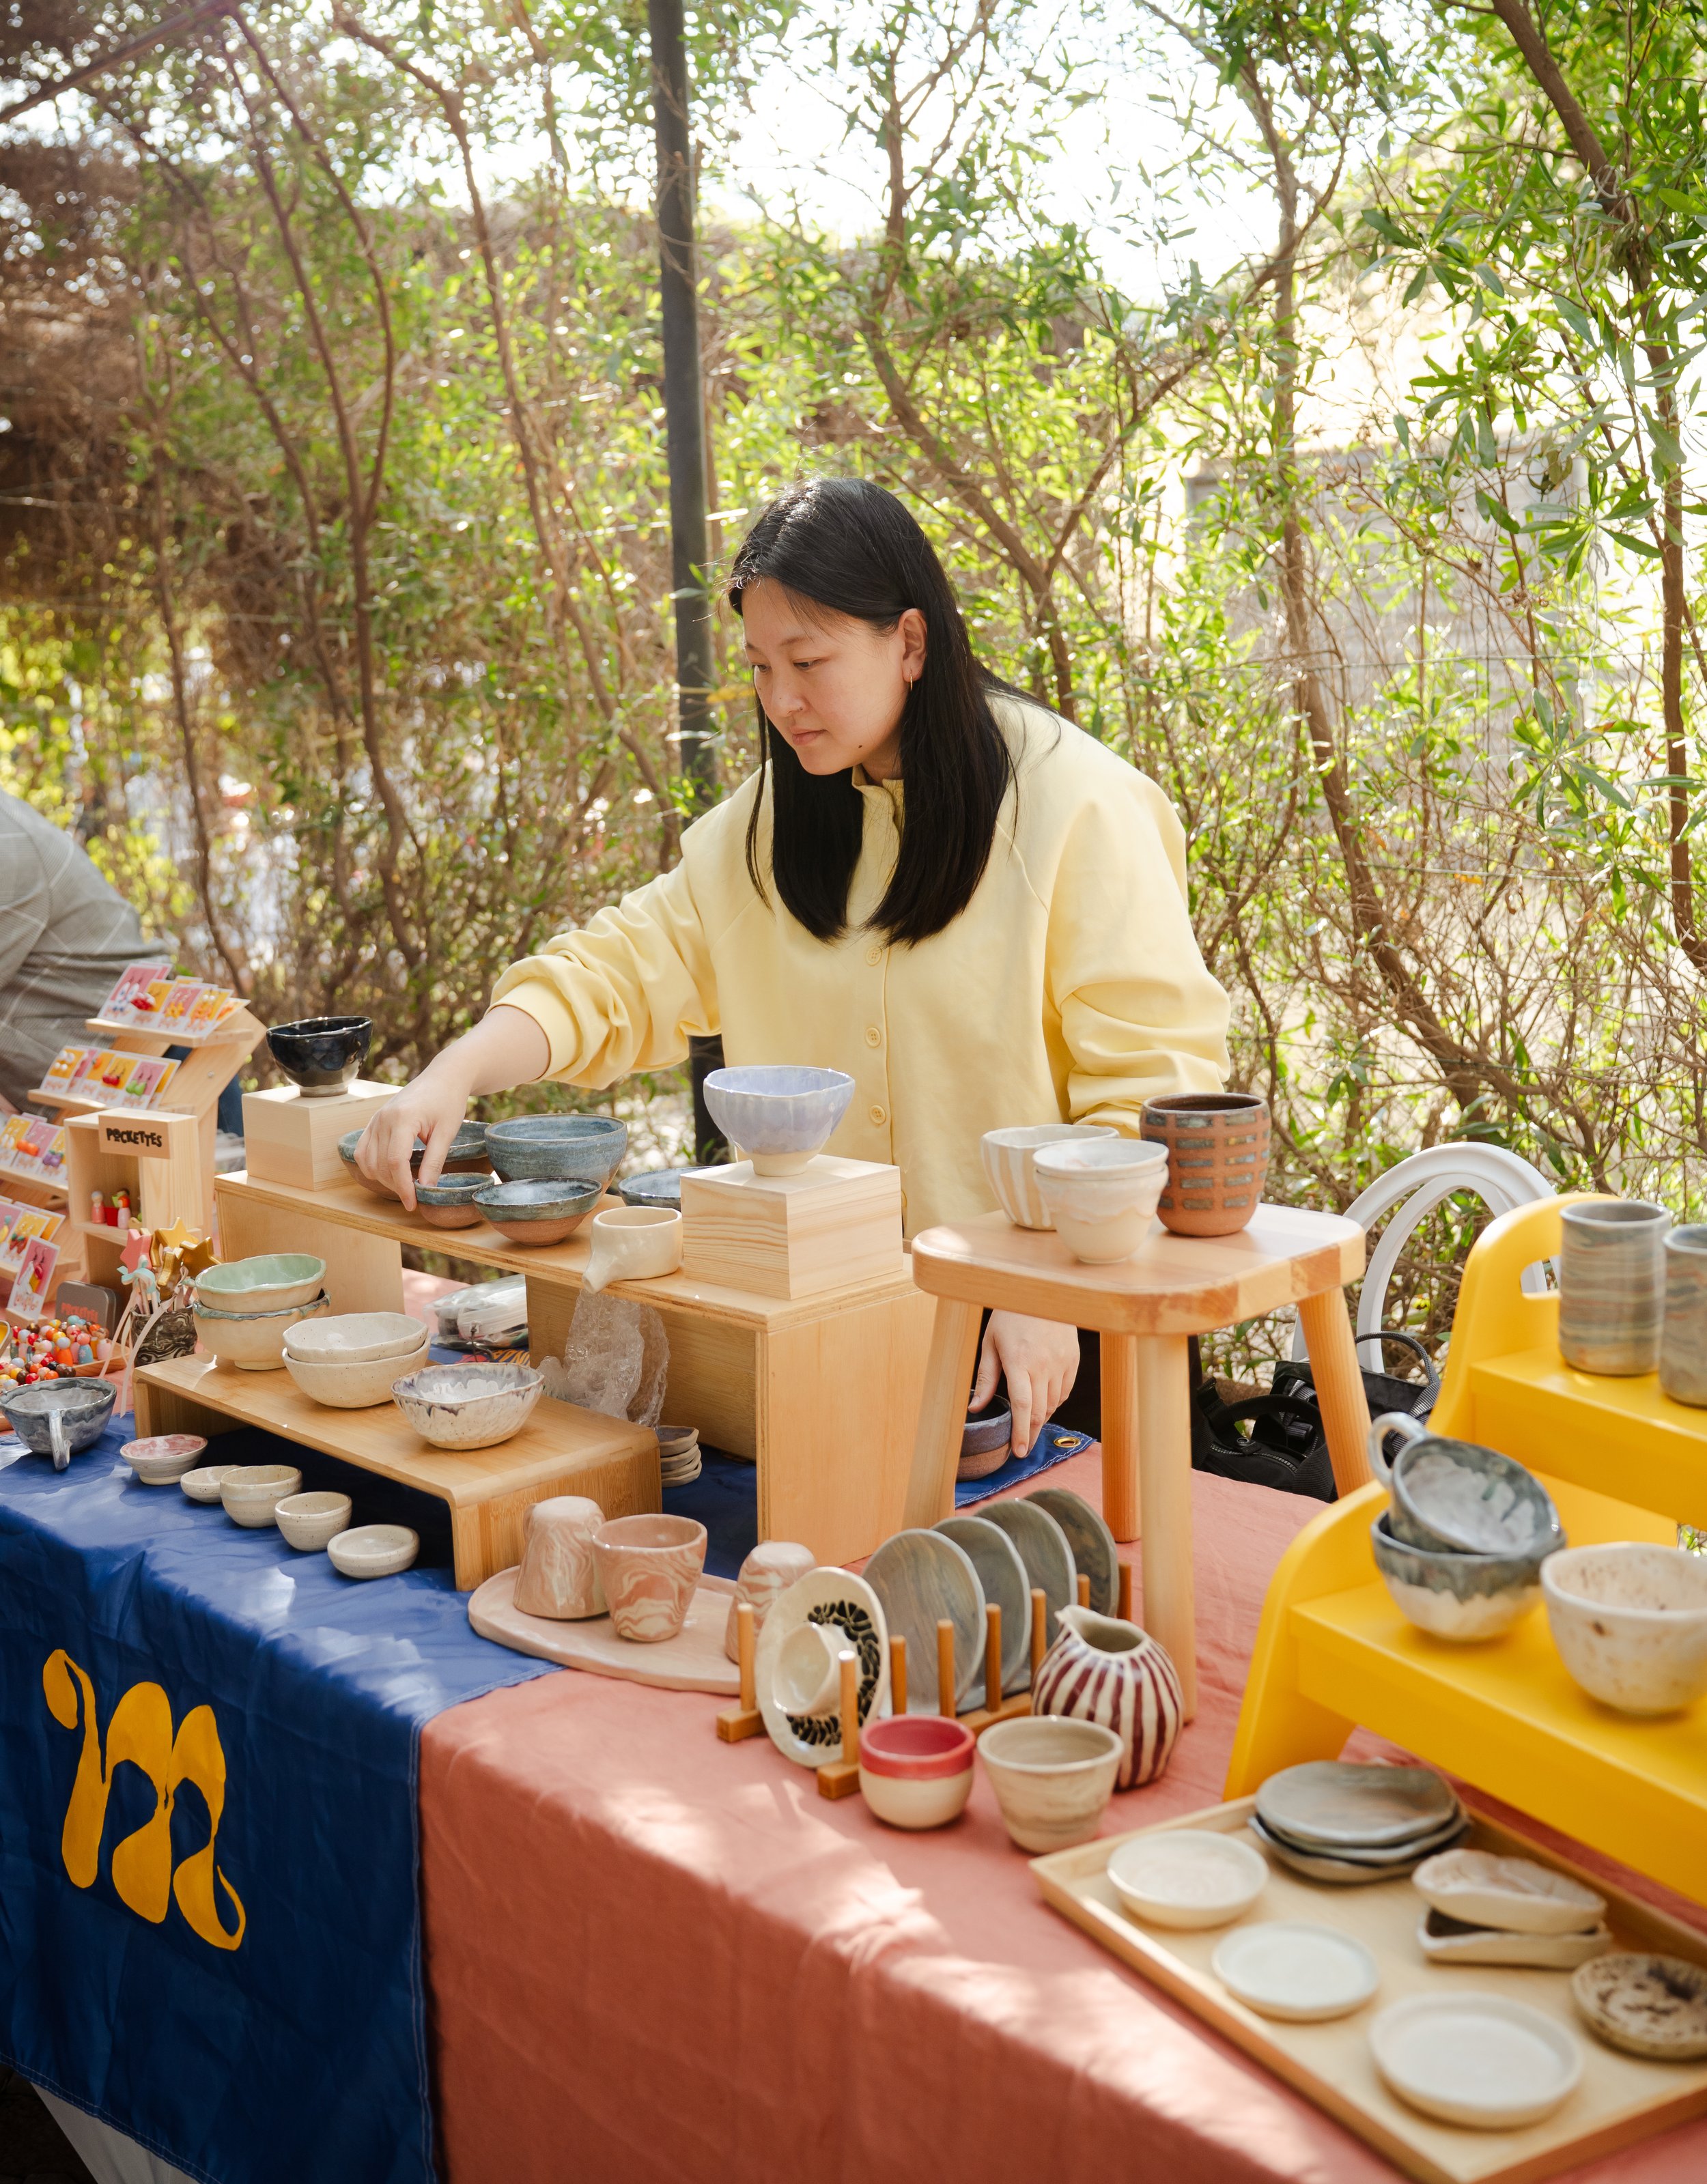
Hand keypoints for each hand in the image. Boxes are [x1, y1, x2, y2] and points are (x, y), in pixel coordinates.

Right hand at [355, 1065, 469, 1209]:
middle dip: (395, 1186)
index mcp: (402, 1119)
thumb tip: (425, 1189)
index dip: (403, 1186)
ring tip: (405, 1185)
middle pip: (380, 1164)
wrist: (442, 1077)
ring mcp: (375, 1119)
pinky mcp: (374, 1121)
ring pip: (368, 1160)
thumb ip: (434, 1161)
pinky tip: (389, 1173)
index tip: (413, 1203)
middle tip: (415, 1196)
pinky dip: (372, 1166)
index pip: (395, 1161)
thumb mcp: (447, 1132)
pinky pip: (363, 1150)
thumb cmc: (448, 1101)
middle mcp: (383, 1119)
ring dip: (383, 1178)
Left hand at [971, 1310, 1079, 1458]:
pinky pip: (1065, 1391)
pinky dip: (1055, 1401)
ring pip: (1054, 1403)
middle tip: (1023, 1447)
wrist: (1043, 1289)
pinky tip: (1044, 1401)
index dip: (1020, 1432)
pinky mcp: (1073, 1359)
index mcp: (1018, 1361)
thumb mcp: (990, 1342)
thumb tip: (976, 1408)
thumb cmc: (1010, 1314)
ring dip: (1041, 1417)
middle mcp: (1043, 1364)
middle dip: (1030, 1433)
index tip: (1018, 1451)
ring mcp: (1062, 1362)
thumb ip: (986, 1378)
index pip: (1022, 1406)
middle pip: (1039, 1411)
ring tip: (1028, 1423)